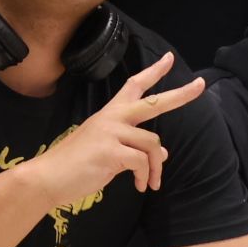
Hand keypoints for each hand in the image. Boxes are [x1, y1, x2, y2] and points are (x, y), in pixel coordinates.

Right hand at [29, 51, 204, 202]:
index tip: (170, 59)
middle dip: (180, 95)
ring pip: (153, 144)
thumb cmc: (76, 166)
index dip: (153, 72)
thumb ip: (133, 147)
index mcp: (109, 114)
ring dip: (157, 168)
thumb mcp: (107, 151)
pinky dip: (145, 177)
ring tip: (151, 183)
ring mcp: (111, 132)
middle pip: (154, 102)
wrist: (48, 177)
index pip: (134, 86)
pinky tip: (140, 187)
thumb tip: (164, 154)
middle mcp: (112, 117)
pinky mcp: (111, 151)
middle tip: (200, 85)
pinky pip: (142, 163)